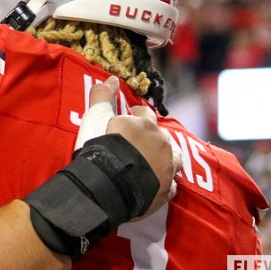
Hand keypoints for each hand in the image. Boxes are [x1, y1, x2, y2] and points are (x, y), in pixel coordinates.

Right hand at [83, 76, 181, 218]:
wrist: (108, 184)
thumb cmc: (101, 148)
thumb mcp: (96, 118)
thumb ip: (102, 96)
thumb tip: (112, 78)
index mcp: (146, 125)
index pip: (146, 114)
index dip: (138, 116)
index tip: (130, 119)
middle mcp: (162, 144)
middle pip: (161, 136)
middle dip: (152, 138)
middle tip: (137, 144)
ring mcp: (167, 168)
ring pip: (174, 158)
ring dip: (165, 158)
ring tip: (152, 162)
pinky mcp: (166, 190)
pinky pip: (171, 184)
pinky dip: (164, 183)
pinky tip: (155, 185)